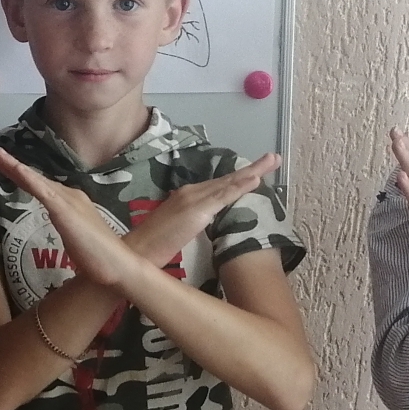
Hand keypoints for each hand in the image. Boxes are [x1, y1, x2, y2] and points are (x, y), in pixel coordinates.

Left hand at [0, 149, 134, 288]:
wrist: (119, 265)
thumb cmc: (99, 257)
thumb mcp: (75, 237)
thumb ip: (65, 228)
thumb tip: (59, 225)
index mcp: (70, 201)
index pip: (40, 186)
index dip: (21, 175)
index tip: (2, 165)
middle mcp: (69, 196)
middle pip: (35, 179)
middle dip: (12, 165)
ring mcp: (68, 201)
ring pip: (35, 180)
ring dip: (14, 167)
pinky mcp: (65, 211)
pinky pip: (43, 191)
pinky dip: (28, 179)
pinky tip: (16, 170)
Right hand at [125, 154, 281, 271]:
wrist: (134, 251)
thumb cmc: (151, 246)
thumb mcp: (174, 229)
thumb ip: (186, 221)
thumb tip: (195, 221)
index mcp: (187, 197)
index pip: (218, 186)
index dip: (239, 178)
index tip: (258, 172)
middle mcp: (191, 192)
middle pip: (227, 179)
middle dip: (253, 168)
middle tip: (273, 157)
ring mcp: (194, 199)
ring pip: (229, 183)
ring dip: (253, 171)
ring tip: (272, 160)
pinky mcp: (197, 211)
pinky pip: (223, 197)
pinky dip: (240, 187)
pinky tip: (255, 180)